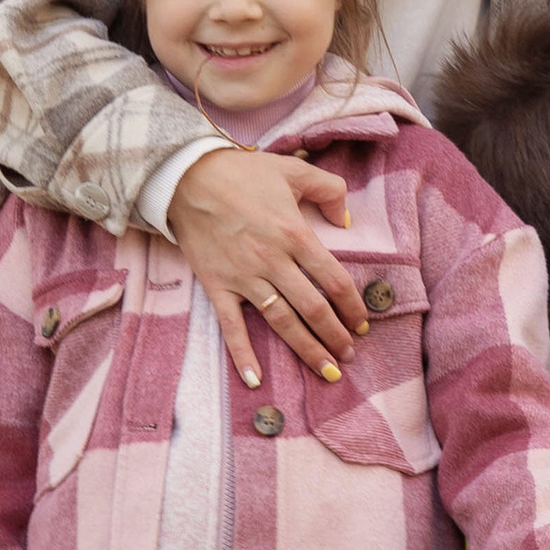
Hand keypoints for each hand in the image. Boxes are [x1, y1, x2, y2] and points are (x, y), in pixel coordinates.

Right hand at [171, 146, 367, 388]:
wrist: (187, 177)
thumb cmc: (242, 173)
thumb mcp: (294, 170)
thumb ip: (329, 189)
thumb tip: (346, 221)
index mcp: (295, 234)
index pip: (334, 280)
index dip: (352, 306)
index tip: (362, 323)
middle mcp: (273, 261)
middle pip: (313, 308)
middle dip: (335, 336)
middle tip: (348, 355)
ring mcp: (244, 277)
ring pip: (282, 322)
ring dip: (306, 349)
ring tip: (326, 371)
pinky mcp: (217, 286)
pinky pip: (231, 326)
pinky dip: (243, 354)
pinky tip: (255, 380)